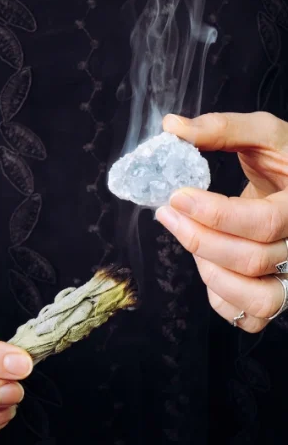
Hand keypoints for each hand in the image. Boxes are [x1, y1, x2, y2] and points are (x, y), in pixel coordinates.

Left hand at [156, 111, 287, 332]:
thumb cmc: (283, 161)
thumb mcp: (263, 134)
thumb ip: (221, 128)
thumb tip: (172, 127)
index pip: (262, 223)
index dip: (214, 214)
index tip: (177, 197)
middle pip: (251, 260)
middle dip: (198, 239)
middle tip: (168, 214)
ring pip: (257, 300)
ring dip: (212, 274)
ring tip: (193, 241)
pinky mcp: (278, 294)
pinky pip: (252, 317)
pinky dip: (222, 299)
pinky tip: (209, 267)